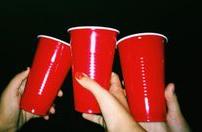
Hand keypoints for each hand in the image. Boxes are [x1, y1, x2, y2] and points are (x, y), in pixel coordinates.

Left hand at [0, 67, 62, 130]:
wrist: (3, 125)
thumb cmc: (4, 108)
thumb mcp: (10, 91)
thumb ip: (18, 79)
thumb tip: (28, 68)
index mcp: (23, 88)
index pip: (37, 81)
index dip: (46, 80)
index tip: (55, 80)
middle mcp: (28, 95)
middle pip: (43, 91)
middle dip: (53, 93)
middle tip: (60, 94)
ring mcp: (31, 104)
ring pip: (45, 102)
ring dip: (51, 105)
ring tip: (53, 109)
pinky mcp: (32, 113)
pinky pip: (42, 112)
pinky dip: (47, 113)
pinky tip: (48, 116)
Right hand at [76, 72, 190, 131]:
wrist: (121, 131)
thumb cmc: (118, 114)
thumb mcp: (103, 94)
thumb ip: (91, 85)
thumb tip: (80, 75)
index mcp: (117, 90)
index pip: (113, 77)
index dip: (106, 72)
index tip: (98, 67)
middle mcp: (115, 99)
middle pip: (106, 89)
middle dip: (97, 85)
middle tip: (88, 80)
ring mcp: (111, 109)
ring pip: (101, 102)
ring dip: (93, 99)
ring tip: (85, 94)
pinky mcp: (107, 119)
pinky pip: (97, 115)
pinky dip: (90, 114)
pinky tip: (84, 113)